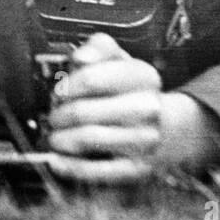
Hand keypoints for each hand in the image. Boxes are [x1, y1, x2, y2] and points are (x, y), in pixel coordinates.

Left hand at [48, 33, 162, 160]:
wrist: (165, 127)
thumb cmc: (130, 91)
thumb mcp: (119, 60)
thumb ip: (98, 48)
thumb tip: (80, 57)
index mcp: (143, 76)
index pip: (90, 78)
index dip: (66, 87)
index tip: (58, 92)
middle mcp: (148, 107)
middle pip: (83, 111)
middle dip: (59, 115)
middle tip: (54, 117)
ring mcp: (144, 140)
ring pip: (87, 140)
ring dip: (61, 139)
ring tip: (56, 136)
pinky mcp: (137, 168)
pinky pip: (96, 171)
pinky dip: (70, 166)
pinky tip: (57, 159)